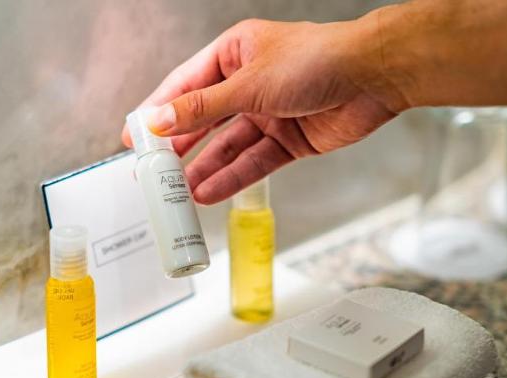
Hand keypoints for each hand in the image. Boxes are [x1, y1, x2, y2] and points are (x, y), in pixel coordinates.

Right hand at [121, 15, 398, 204]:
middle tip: (155, 174)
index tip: (134, 138)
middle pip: (205, 120)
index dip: (157, 112)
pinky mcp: (290, 140)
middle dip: (180, 148)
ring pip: (229, 146)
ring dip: (205, 169)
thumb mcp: (248, 84)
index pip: (184, 86)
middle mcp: (249, 83)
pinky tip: (211, 193)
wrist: (372, 77)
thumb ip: (202, 108)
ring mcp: (270, 113)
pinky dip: (234, 177)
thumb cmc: (316, 60)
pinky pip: (255, 162)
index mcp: (234, 54)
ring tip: (179, 194)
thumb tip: (158, 120)